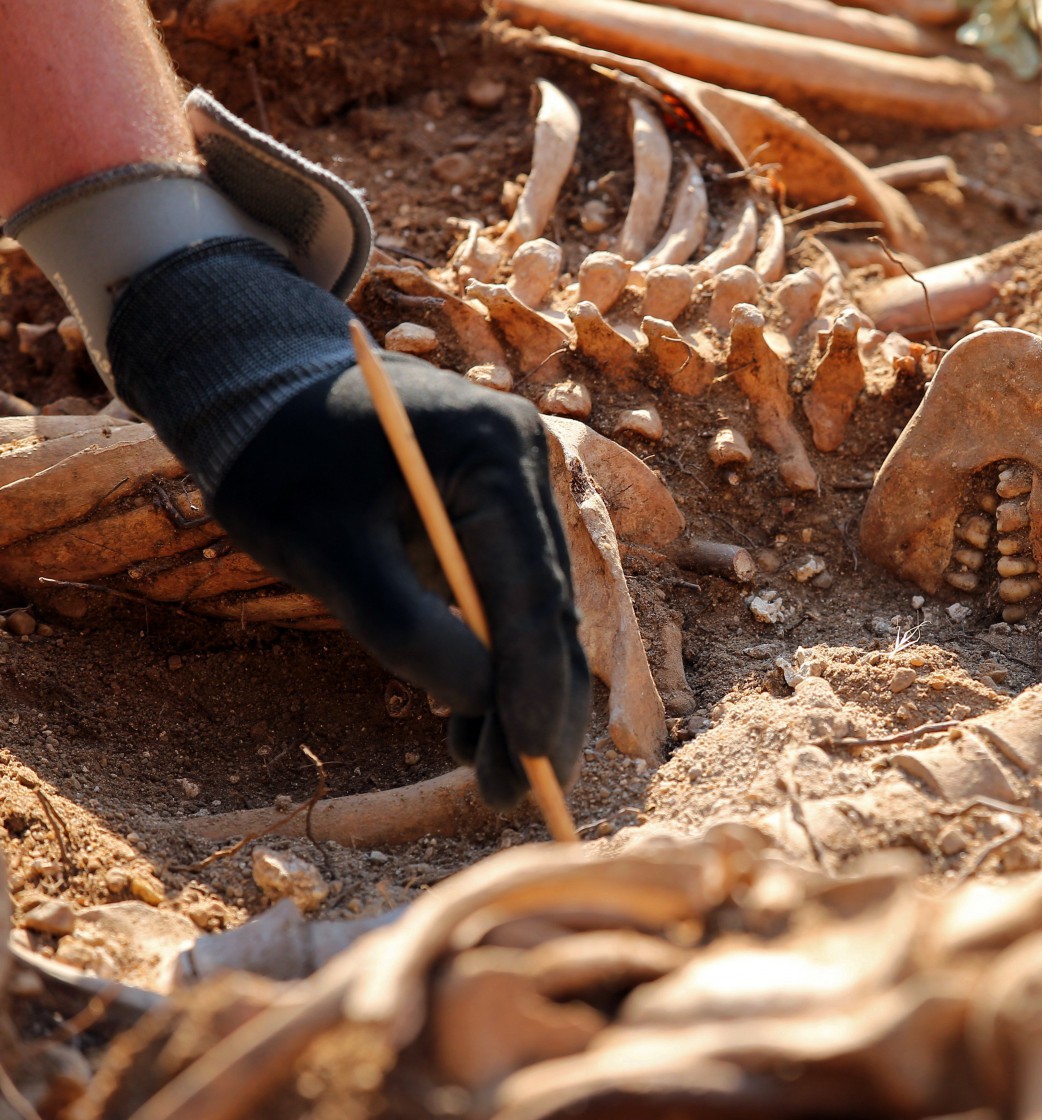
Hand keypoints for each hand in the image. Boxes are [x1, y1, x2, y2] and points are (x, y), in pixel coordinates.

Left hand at [106, 237, 590, 808]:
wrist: (261, 385)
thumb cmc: (278, 456)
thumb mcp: (321, 545)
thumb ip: (400, 624)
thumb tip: (478, 706)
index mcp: (495, 453)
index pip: (534, 591)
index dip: (535, 686)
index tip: (528, 764)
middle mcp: (527, 467)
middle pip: (550, 609)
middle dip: (536, 708)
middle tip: (515, 795)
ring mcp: (518, 491)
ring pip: (536, 614)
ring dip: (518, 697)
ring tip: (490, 780)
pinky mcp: (498, 516)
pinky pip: (510, 600)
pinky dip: (494, 663)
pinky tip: (469, 726)